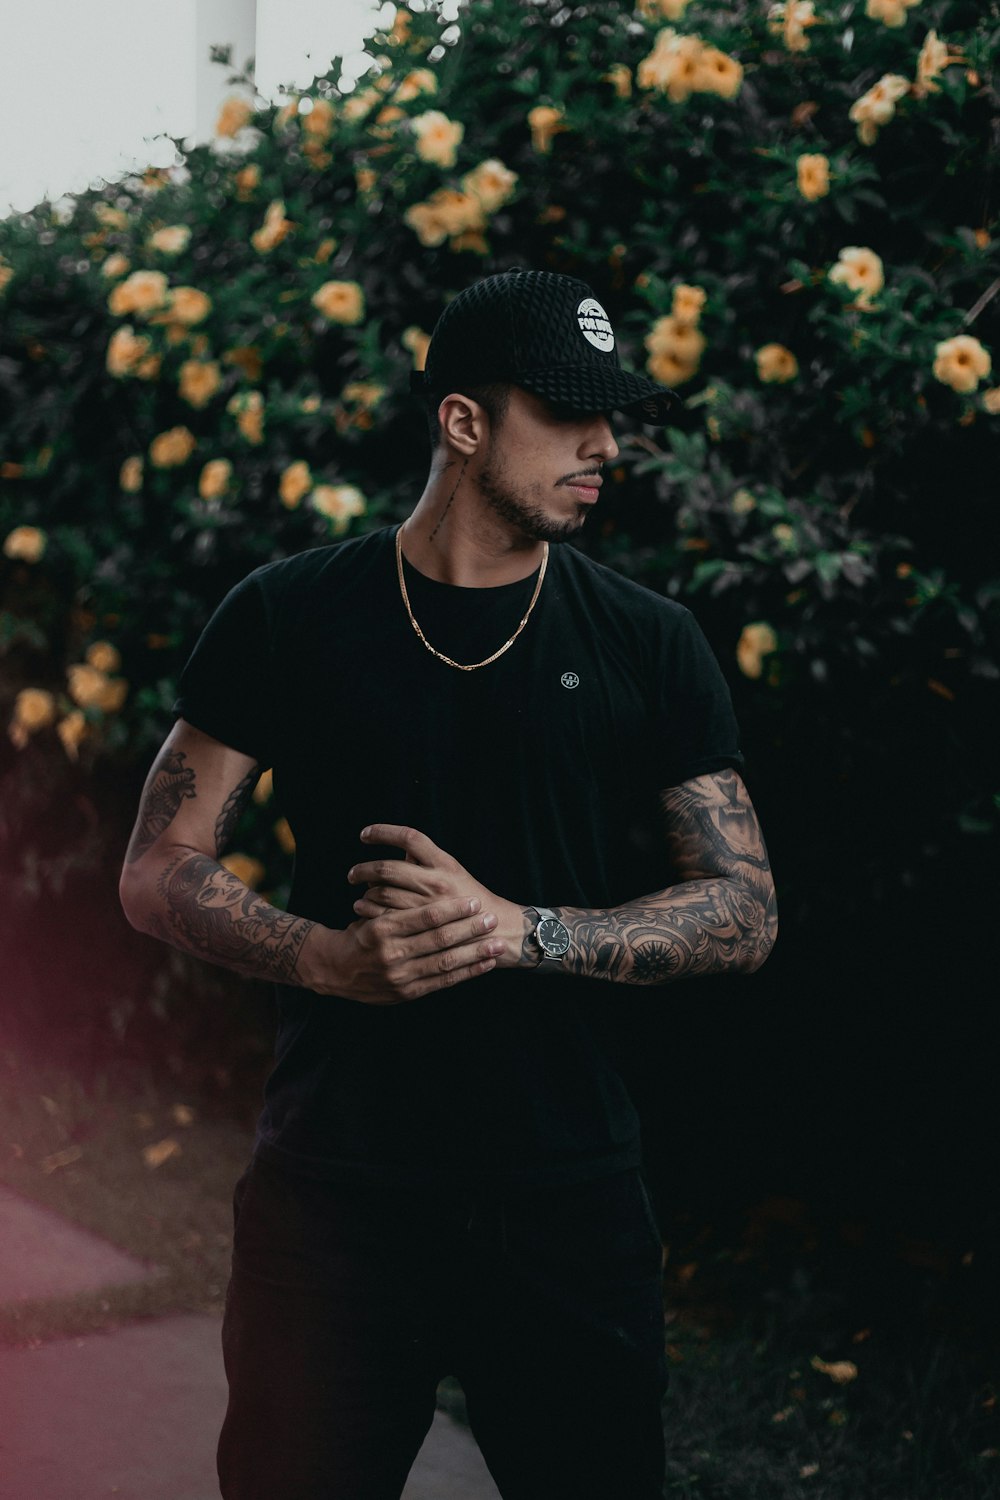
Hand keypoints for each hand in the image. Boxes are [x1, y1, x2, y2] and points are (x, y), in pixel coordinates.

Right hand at [299, 895, 504, 1004]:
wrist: (336, 970)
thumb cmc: (361, 933)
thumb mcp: (369, 910)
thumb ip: (393, 888)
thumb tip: (410, 852)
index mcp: (382, 929)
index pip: (424, 917)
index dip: (452, 910)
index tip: (474, 901)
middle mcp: (391, 954)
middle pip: (438, 940)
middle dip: (469, 930)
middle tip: (491, 919)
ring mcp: (400, 976)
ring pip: (445, 963)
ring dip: (474, 954)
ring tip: (497, 945)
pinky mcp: (408, 993)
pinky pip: (443, 982)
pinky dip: (467, 973)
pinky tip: (485, 964)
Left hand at [348, 824, 525, 969]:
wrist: (496, 933)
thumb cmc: (472, 901)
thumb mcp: (454, 874)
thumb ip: (427, 864)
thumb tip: (399, 857)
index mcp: (444, 863)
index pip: (409, 838)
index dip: (383, 832)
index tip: (364, 834)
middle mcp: (435, 881)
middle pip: (387, 868)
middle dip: (363, 869)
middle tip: (352, 874)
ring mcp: (427, 906)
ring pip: (381, 894)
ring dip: (364, 894)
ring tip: (358, 898)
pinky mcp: (421, 929)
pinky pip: (384, 917)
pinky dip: (369, 912)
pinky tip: (364, 912)